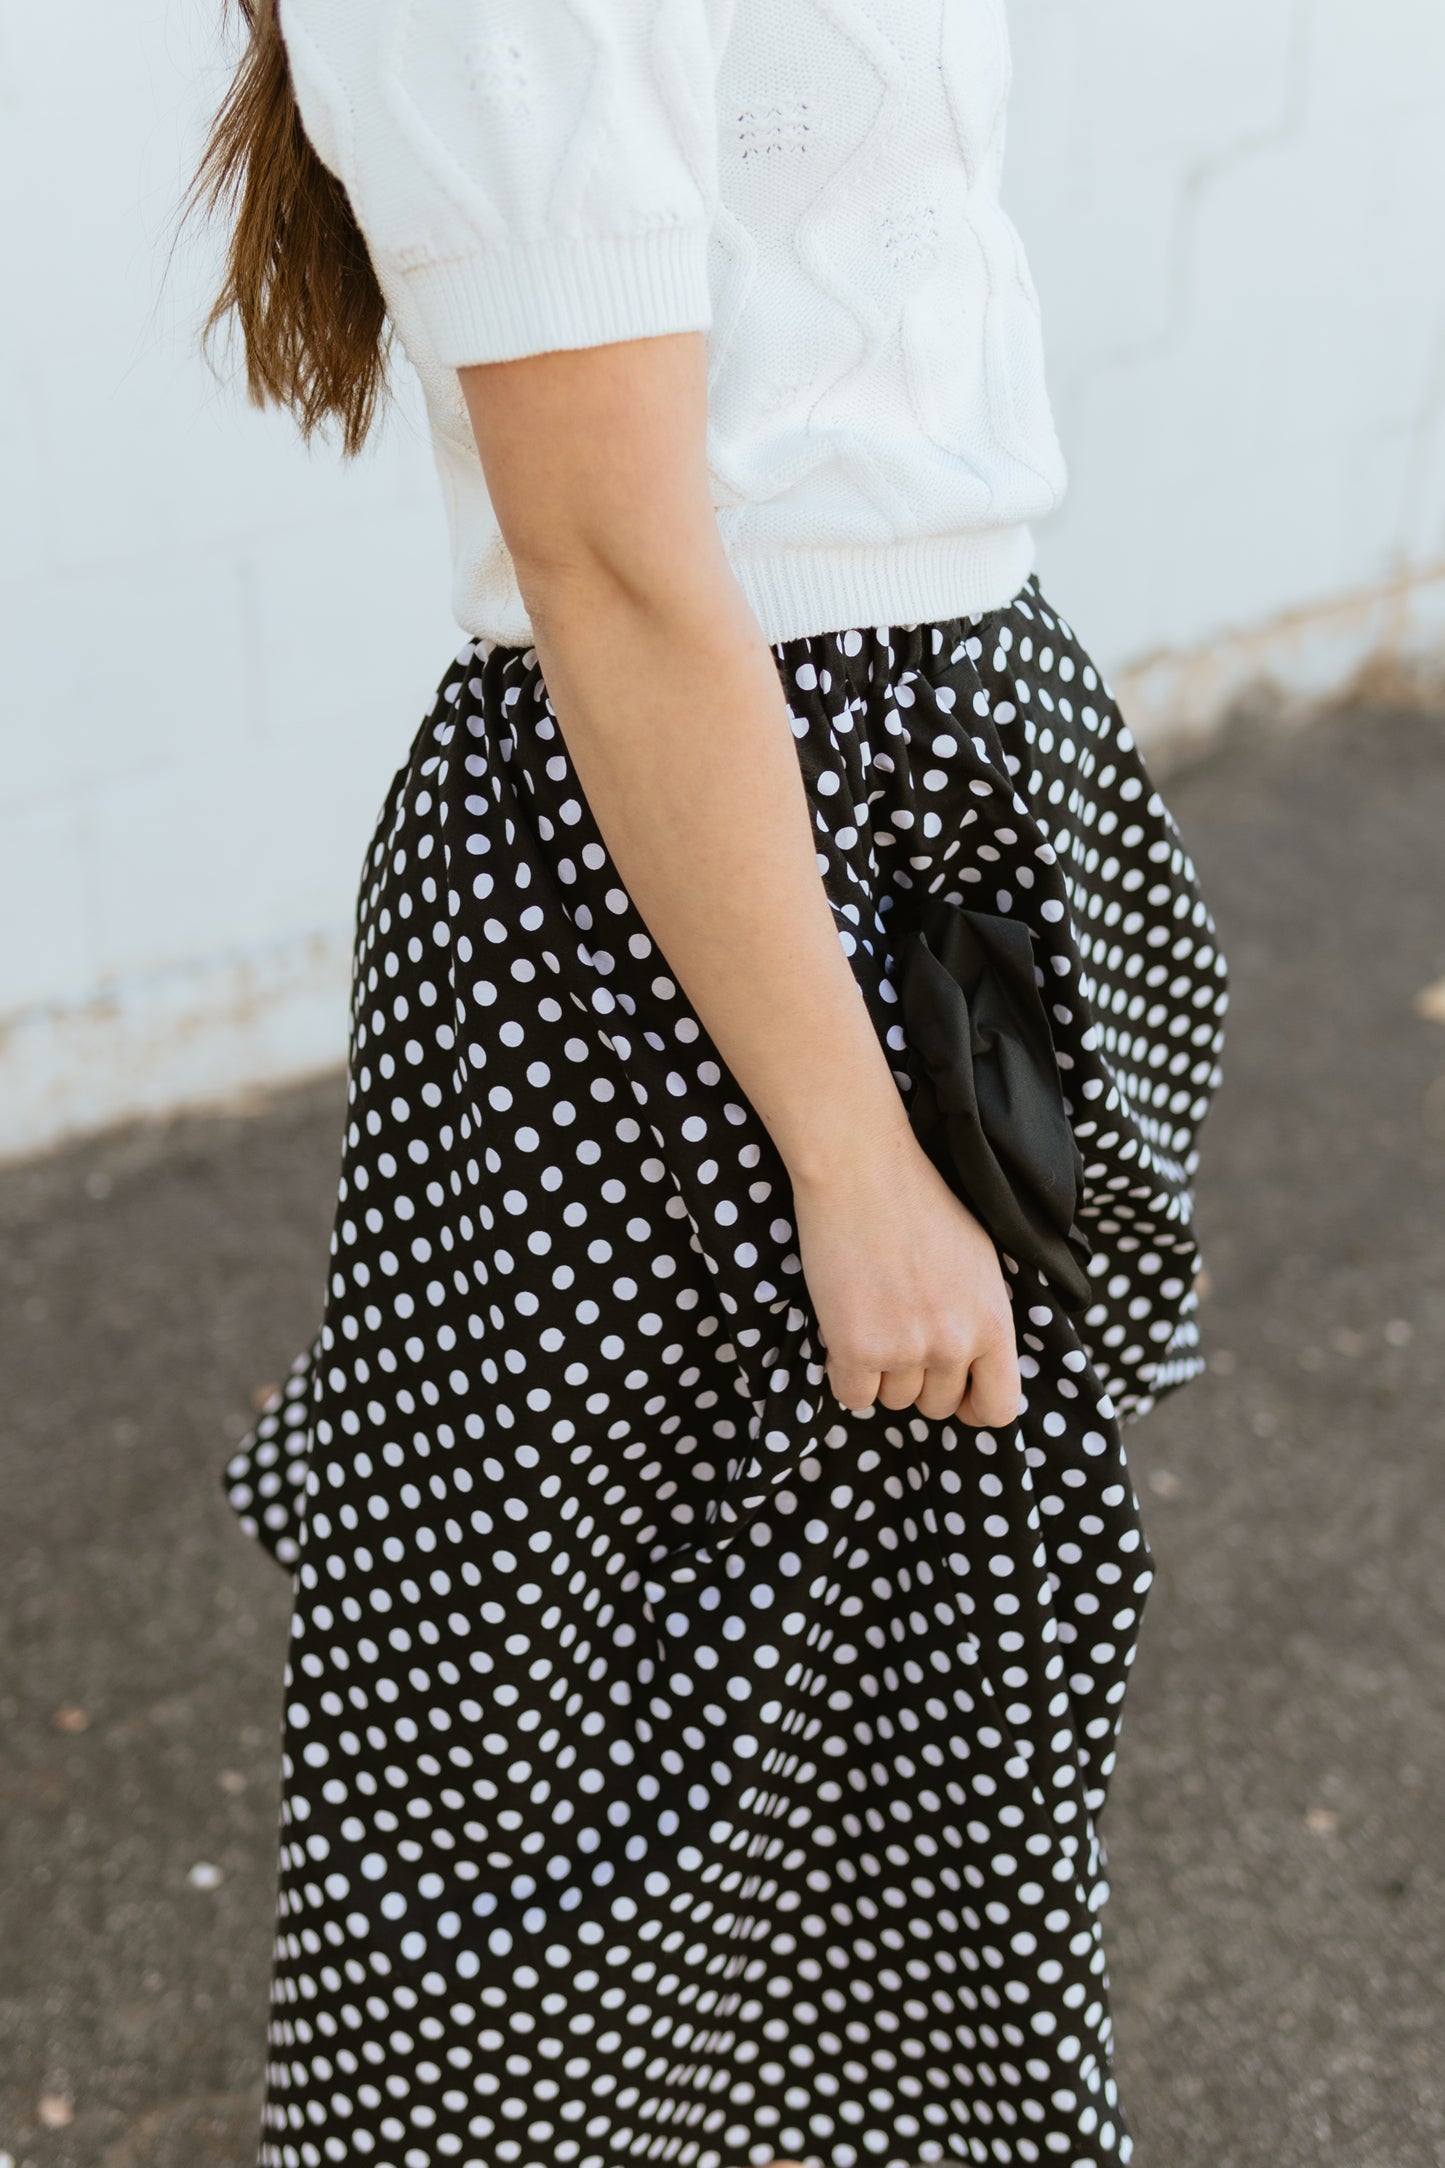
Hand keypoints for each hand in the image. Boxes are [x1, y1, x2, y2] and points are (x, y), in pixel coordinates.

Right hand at [789, 1126, 1023, 1427]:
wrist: (862, 1169)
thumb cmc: (919, 1202)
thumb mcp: (980, 1260)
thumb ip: (982, 1316)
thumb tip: (974, 1362)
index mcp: (994, 1321)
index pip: (999, 1407)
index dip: (974, 1407)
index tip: (954, 1394)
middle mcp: (955, 1343)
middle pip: (935, 1405)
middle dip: (917, 1380)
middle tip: (897, 1335)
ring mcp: (906, 1349)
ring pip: (892, 1400)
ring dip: (879, 1373)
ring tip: (870, 1320)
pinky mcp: (856, 1349)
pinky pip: (852, 1395)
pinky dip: (843, 1372)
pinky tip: (843, 1333)